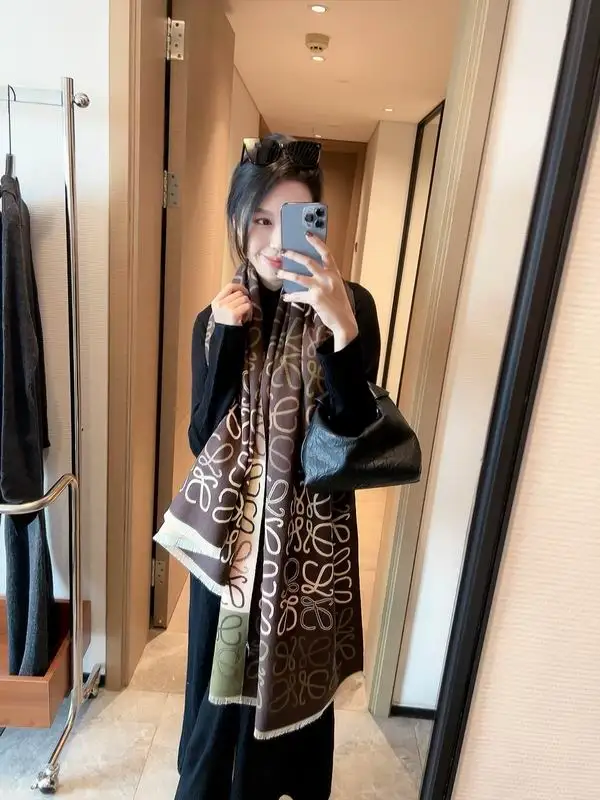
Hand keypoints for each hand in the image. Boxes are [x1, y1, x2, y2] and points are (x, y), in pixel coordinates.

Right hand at [211, 283, 251, 326]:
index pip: (229, 286)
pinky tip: (246, 317)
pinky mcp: (233, 314)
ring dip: (248, 305)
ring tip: (245, 314)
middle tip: (245, 308)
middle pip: (239, 293)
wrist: (224, 339)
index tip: (245, 292)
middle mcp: (220, 304)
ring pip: (244, 299)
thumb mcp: (222, 311)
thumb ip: (228, 300)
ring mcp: (226, 308)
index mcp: (216, 302)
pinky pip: (247, 306)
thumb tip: (241, 290)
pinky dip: (250, 311)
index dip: (239, 287)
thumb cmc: (226, 325)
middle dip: (245, 299)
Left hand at [278, 234, 358, 350]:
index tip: (307, 234)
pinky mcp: (315, 298)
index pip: (326, 253)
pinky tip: (286, 297)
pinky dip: (291, 296)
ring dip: (286, 274)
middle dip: (294, 255)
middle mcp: (328, 278)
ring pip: (299, 276)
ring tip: (279, 272)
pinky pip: (298, 295)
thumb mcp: (336, 286)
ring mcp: (321, 287)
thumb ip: (326, 277)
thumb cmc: (339, 304)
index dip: (316, 242)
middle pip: (308, 261)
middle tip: (284, 252)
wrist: (344, 321)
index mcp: (335, 272)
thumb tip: (309, 270)